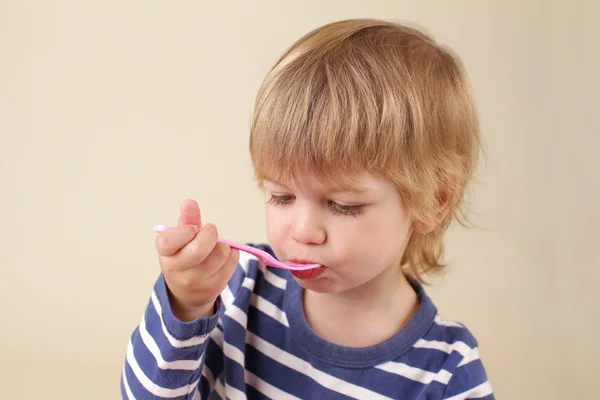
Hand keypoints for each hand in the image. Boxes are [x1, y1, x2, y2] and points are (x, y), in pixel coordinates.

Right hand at [154, 199, 239, 320]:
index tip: (192, 229)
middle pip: (199, 249)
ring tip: (215, 246)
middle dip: (210, 234)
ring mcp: (196, 281)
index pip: (169, 240)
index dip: (185, 230)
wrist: (187, 291)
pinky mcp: (214, 287)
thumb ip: (186, 220)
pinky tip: (222, 256)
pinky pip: (232, 261)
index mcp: (165, 254)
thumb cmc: (183, 257)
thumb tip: (189, 202)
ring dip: (222, 244)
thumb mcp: (179, 239)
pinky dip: (232, 253)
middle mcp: (177, 270)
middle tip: (210, 230)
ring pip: (220, 253)